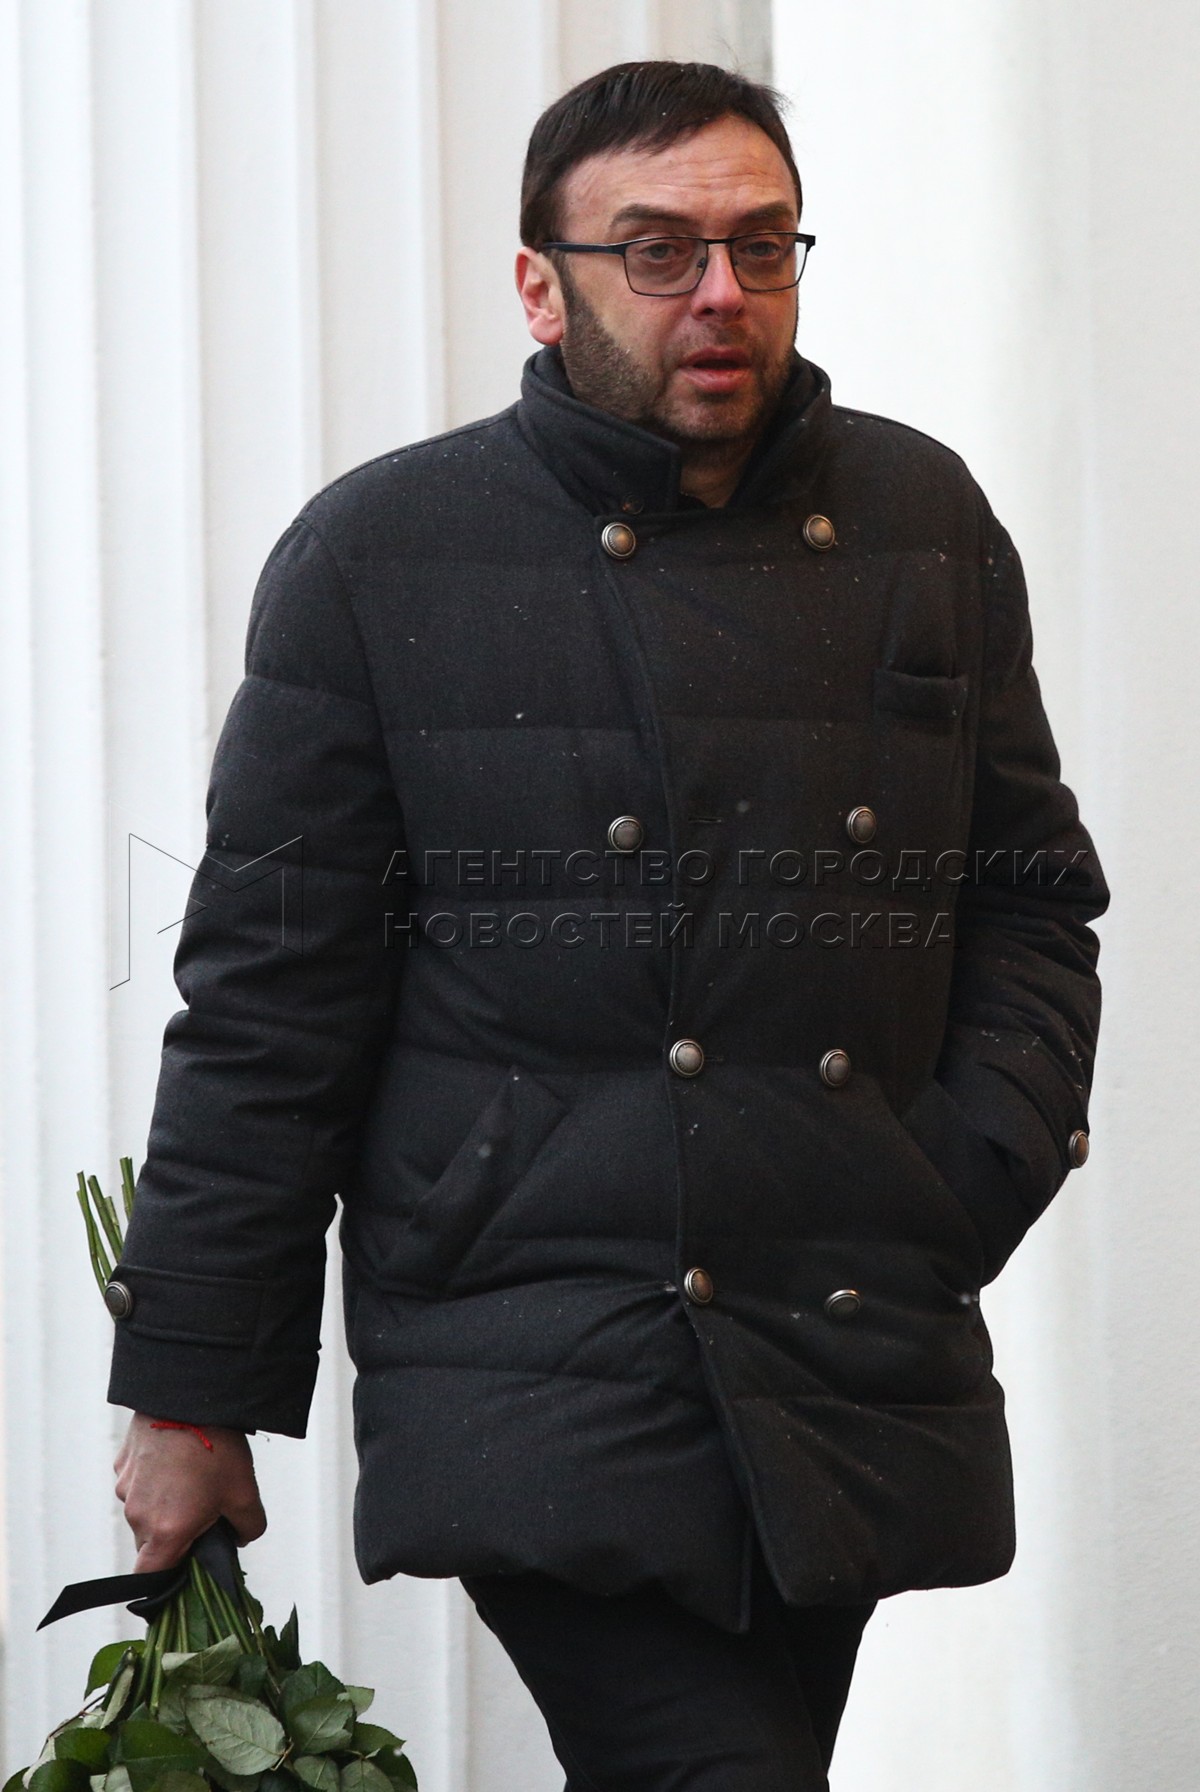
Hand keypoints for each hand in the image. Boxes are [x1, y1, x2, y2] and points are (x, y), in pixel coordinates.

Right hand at [113, 1411, 266, 1571]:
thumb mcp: (245, 1494)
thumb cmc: (217, 1448)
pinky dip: (154, 1481)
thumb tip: (238, 1538)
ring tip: (192, 1478)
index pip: (150, 1576)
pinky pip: (138, 1484)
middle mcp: (137, 1514)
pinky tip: (177, 1459)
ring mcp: (126, 1487)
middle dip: (173, 1537)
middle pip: (149, 1544)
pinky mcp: (122, 1464)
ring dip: (163, 1506)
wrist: (190, 1395)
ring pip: (143, 1512)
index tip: (183, 1573)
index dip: (165, 1582)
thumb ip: (247, 1529)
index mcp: (164, 1531)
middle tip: (202, 1513)